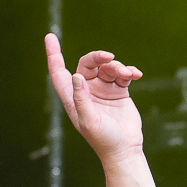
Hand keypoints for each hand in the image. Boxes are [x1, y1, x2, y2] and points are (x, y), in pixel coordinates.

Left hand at [46, 33, 144, 162]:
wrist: (125, 149)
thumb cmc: (103, 139)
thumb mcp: (89, 120)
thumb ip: (81, 99)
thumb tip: (76, 76)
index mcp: (73, 97)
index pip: (59, 72)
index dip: (54, 54)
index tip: (50, 37)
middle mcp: (86, 90)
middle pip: (87, 64)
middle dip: (98, 57)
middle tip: (109, 57)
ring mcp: (102, 90)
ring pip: (107, 67)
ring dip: (118, 67)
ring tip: (128, 73)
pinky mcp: (118, 91)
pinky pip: (122, 74)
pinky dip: (129, 71)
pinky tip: (136, 74)